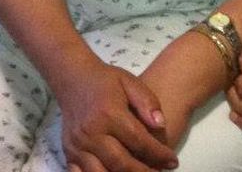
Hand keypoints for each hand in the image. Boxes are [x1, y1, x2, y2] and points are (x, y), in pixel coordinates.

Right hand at [60, 61, 177, 171]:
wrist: (73, 78)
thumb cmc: (106, 80)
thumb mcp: (130, 82)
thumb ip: (147, 102)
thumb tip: (161, 125)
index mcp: (109, 113)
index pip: (139, 141)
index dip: (158, 154)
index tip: (173, 161)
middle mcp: (92, 132)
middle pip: (121, 163)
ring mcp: (78, 145)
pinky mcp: (68, 152)